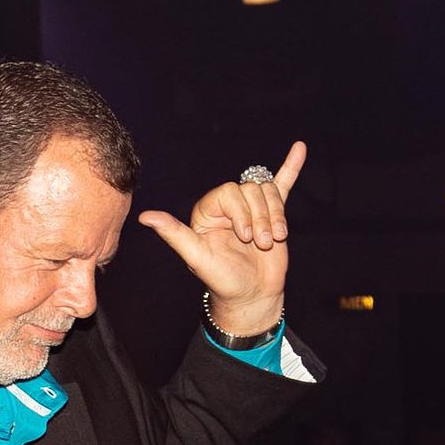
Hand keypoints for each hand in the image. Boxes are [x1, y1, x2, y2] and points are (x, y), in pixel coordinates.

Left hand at [138, 141, 306, 334]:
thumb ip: (174, 234)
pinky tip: (300, 149)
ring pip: (268, 191)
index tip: (245, 237)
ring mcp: (251, 209)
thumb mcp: (197, 257)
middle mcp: (227, 208)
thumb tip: (144, 217)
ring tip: (273, 240)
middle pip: (251, 189)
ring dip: (275, 215)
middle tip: (261, 243)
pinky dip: (291, 167)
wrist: (252, 295)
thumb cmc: (222, 280)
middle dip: (260, 216)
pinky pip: (282, 185)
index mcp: (206, 212)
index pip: (229, 191)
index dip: (242, 211)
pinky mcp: (272, 213)